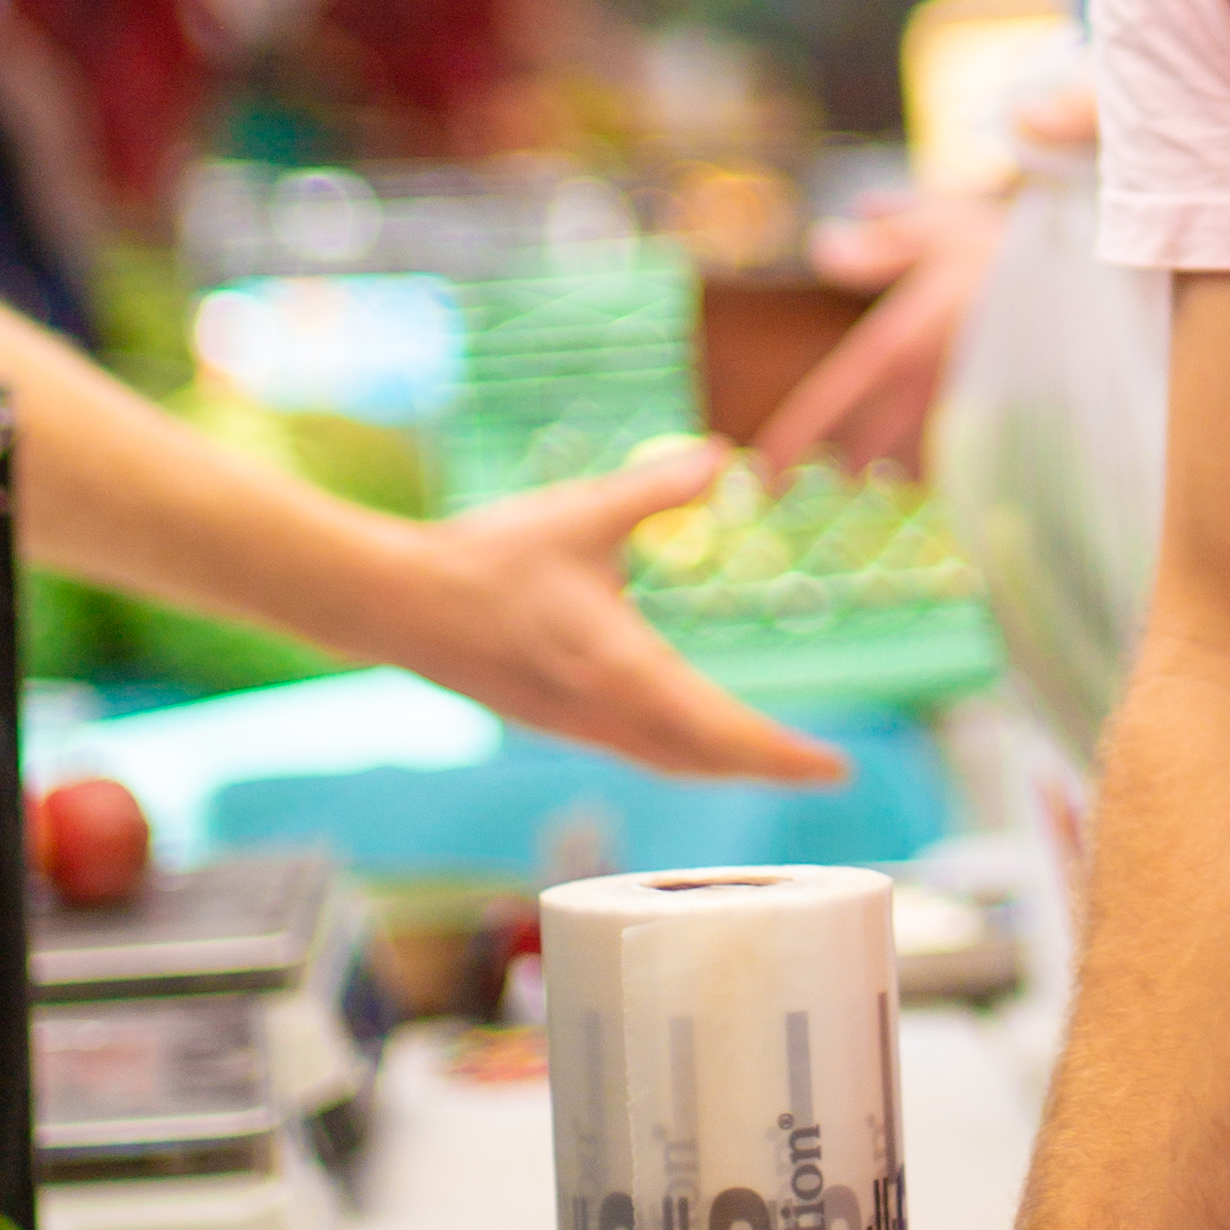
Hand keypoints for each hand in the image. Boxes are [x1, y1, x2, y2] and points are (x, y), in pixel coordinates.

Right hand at [386, 448, 849, 786]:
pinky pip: (635, 750)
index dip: (783, 756)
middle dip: (765, 768)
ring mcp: (575, 724)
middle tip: (820, 771)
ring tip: (770, 760)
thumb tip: (718, 458)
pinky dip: (679, 752)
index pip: (722, 730)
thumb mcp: (581, 513)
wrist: (395, 604)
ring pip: (667, 760)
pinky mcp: (553, 719)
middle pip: (702, 761)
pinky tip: (688, 735)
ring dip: (721, 764)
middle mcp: (605, 712)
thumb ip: (655, 490)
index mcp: (622, 670)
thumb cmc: (486, 559)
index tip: (834, 768)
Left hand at [753, 192, 1011, 476]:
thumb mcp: (942, 229)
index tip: (762, 475)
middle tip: (815, 479)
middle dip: (838, 463)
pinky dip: (934, 461)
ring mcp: (964, 408)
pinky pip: (953, 454)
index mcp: (899, 342)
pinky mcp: (1000, 422)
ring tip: (870, 473)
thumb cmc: (1016, 251)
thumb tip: (823, 248)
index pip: (832, 400)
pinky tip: (930, 461)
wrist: (1100, 290)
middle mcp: (925, 386)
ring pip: (907, 455)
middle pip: (864, 443)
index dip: (792, 440)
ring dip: (886, 465)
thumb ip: (882, 243)